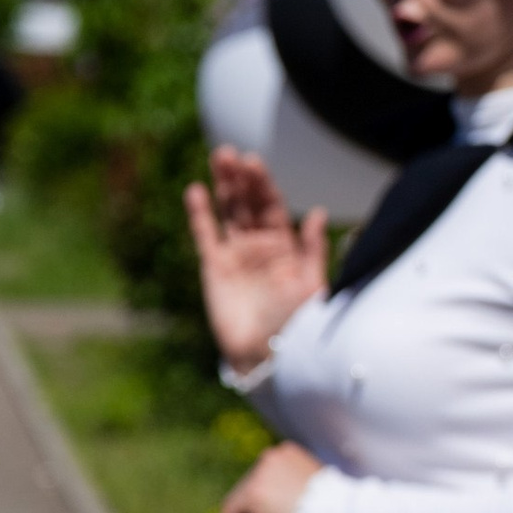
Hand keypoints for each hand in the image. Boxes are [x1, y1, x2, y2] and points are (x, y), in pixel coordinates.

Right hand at [187, 150, 328, 371]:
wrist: (268, 358)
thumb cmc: (295, 325)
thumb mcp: (311, 284)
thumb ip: (312, 250)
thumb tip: (316, 214)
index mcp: (285, 247)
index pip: (272, 207)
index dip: (263, 185)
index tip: (255, 163)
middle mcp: (259, 247)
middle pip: (248, 204)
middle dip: (241, 179)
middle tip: (231, 154)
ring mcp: (236, 256)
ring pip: (228, 213)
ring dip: (223, 186)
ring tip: (218, 158)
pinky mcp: (214, 269)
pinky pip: (205, 236)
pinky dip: (200, 214)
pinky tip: (196, 191)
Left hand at [219, 440, 322, 512]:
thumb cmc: (338, 509)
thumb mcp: (316, 490)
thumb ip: (295, 492)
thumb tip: (285, 508)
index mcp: (285, 454)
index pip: (261, 479)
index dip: (257, 504)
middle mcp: (269, 459)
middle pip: (245, 491)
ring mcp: (259, 476)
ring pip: (235, 507)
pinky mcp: (252, 497)